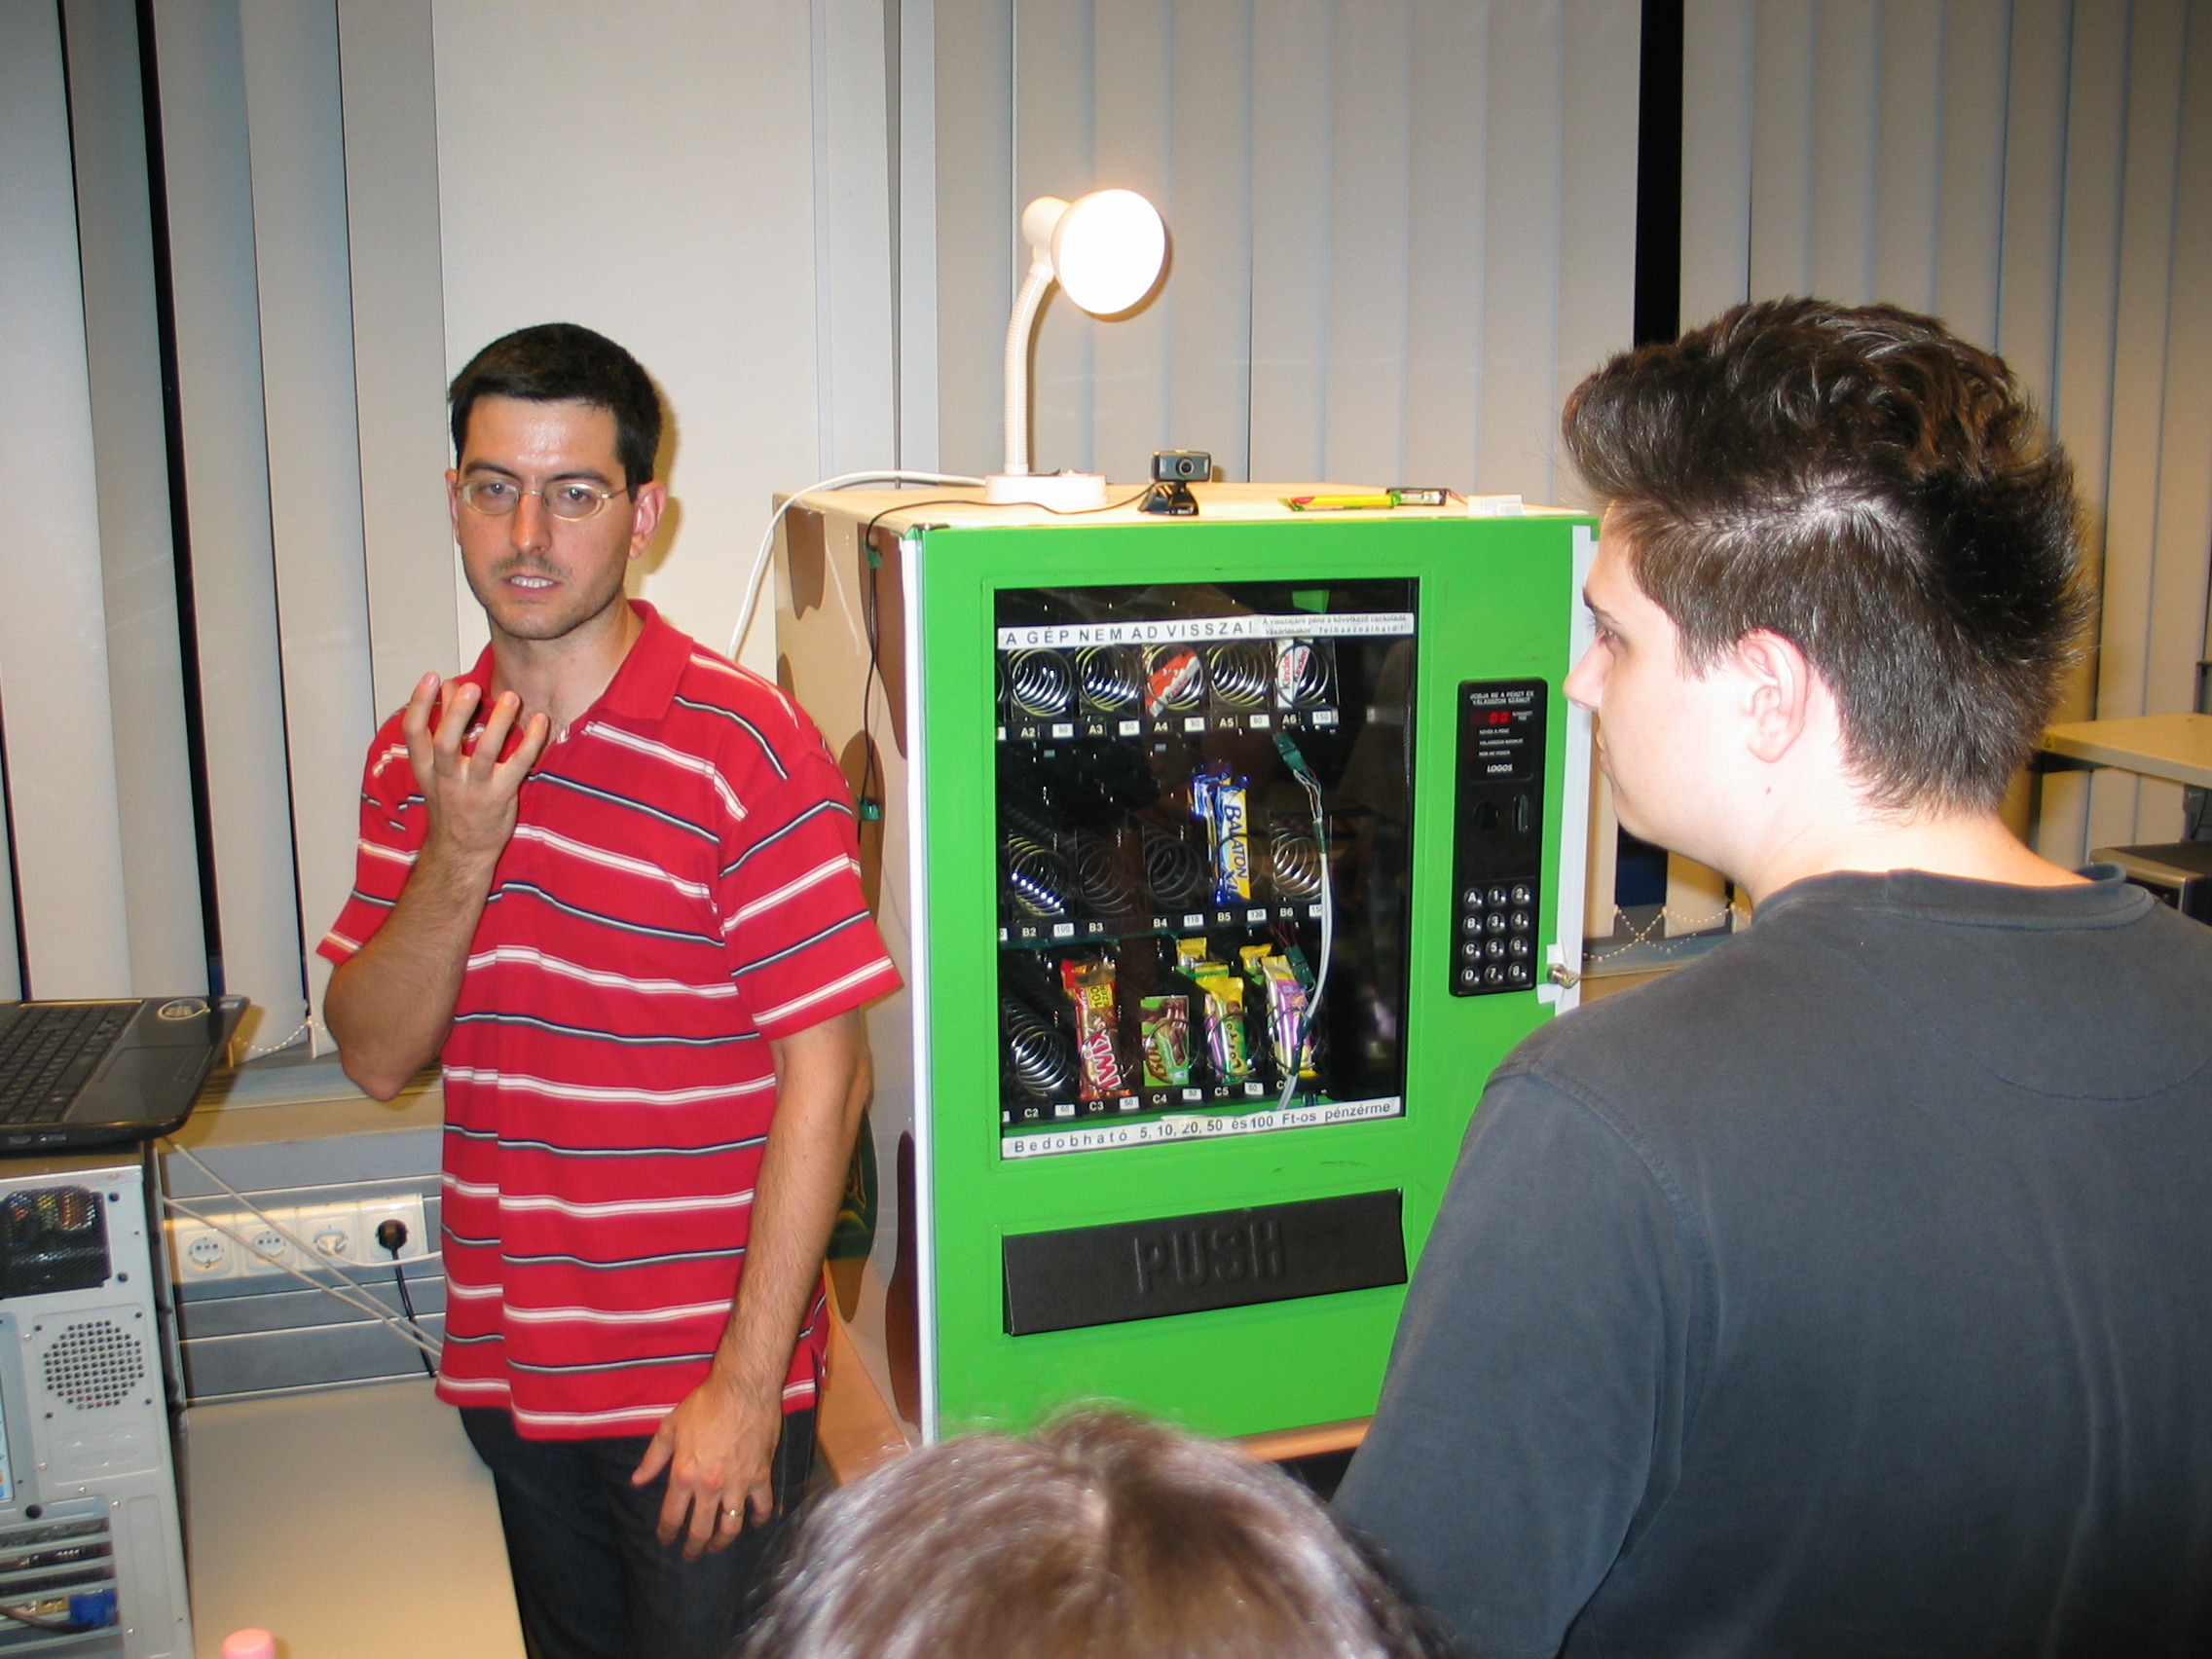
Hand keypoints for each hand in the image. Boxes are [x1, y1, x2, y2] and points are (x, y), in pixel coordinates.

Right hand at [401, 673, 548, 865]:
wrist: (463, 851)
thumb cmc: (452, 802)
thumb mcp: (436, 769)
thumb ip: (443, 725)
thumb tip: (449, 686)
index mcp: (425, 768)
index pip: (414, 733)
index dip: (420, 703)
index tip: (432, 676)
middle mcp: (446, 778)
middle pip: (445, 742)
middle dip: (456, 713)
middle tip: (472, 687)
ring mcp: (474, 788)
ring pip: (484, 752)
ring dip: (499, 723)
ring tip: (511, 697)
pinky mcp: (501, 796)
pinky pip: (518, 765)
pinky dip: (531, 742)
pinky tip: (540, 721)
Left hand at [631, 1373, 781, 1559]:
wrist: (743, 1388)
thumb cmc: (705, 1404)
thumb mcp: (670, 1427)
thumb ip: (653, 1458)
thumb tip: (636, 1481)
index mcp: (683, 1475)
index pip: (672, 1517)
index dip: (667, 1534)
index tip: (666, 1540)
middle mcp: (709, 1487)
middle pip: (700, 1530)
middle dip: (693, 1547)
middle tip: (691, 1555)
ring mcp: (737, 1484)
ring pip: (730, 1527)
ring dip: (721, 1542)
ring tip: (717, 1547)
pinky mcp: (760, 1476)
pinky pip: (762, 1507)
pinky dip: (758, 1520)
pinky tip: (753, 1523)